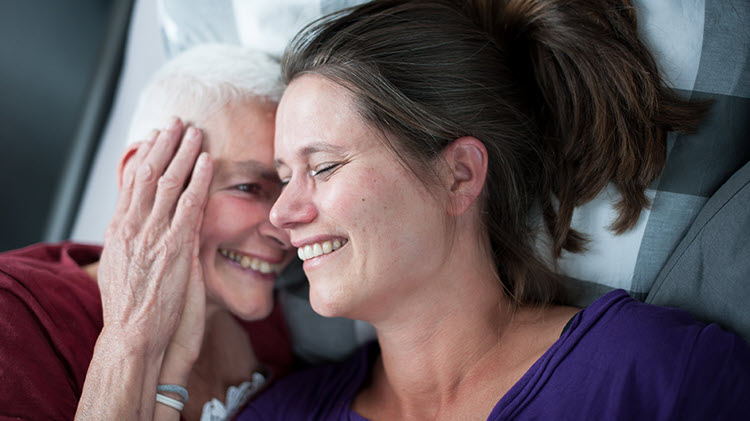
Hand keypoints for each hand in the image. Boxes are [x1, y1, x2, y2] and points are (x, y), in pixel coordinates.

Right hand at [97, 118, 211, 359]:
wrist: (132, 336)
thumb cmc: (130, 311)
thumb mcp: (121, 270)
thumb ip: (133, 245)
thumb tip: (140, 231)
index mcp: (119, 231)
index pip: (132, 183)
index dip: (145, 156)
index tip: (156, 137)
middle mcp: (134, 227)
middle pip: (149, 174)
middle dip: (164, 145)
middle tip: (177, 123)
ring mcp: (154, 235)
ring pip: (168, 182)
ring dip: (183, 153)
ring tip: (195, 132)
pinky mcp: (175, 247)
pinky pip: (189, 204)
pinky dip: (198, 180)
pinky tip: (207, 162)